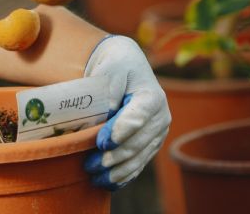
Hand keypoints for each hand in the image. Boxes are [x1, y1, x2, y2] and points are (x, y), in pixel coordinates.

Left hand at [83, 35, 170, 189]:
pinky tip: (107, 183)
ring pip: (138, 157)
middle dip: (113, 157)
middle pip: (137, 143)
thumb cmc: (115, 67)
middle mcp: (160, 117)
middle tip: (89, 165)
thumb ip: (108, 89)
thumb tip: (106, 113)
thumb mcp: (110, 69)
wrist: (127, 66)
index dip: (120, 132)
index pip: (138, 117)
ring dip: (116, 170)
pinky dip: (124, 175)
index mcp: (152, 97)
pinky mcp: (151, 143)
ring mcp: (157, 133)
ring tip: (94, 177)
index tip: (102, 143)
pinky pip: (139, 163)